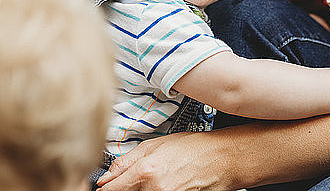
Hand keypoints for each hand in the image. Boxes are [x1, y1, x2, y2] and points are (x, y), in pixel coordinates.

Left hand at [96, 132, 232, 190]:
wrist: (224, 159)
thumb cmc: (195, 147)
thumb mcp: (156, 144)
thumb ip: (126, 162)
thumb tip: (105, 178)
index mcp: (146, 172)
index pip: (111, 190)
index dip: (106, 189)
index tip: (106, 187)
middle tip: (133, 183)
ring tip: (154, 181)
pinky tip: (163, 186)